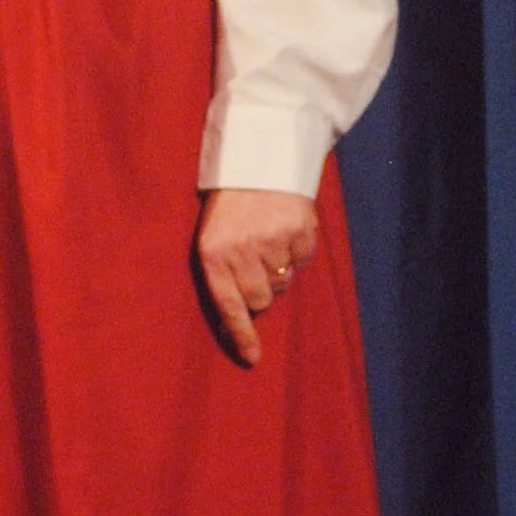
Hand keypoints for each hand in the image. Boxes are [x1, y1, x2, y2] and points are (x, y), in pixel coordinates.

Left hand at [196, 186, 319, 367]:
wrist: (256, 155)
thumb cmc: (230, 202)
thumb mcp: (212, 233)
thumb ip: (223, 271)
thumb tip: (246, 315)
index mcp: (213, 252)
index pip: (229, 306)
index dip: (241, 335)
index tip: (252, 359)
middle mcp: (242, 250)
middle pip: (260, 299)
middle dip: (261, 291)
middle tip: (256, 264)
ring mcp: (273, 240)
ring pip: (283, 282)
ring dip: (278, 269)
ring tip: (268, 238)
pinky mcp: (300, 230)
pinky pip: (302, 261)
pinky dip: (297, 251)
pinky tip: (285, 229)